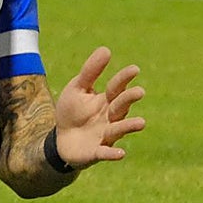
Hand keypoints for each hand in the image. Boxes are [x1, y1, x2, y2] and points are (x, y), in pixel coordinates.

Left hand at [54, 47, 145, 168]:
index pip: (117, 87)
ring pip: (118, 129)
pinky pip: (106, 152)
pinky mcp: (96, 152)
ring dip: (129, 126)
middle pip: (121, 106)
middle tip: (139, 91)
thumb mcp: (77, 88)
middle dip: (129, 99)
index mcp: (106, 100)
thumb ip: (90, 72)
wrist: (61, 140)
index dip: (124, 78)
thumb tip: (106, 49)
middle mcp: (110, 117)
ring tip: (141, 123)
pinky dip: (113, 154)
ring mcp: (105, 135)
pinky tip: (121, 153)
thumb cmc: (72, 112)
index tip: (134, 69)